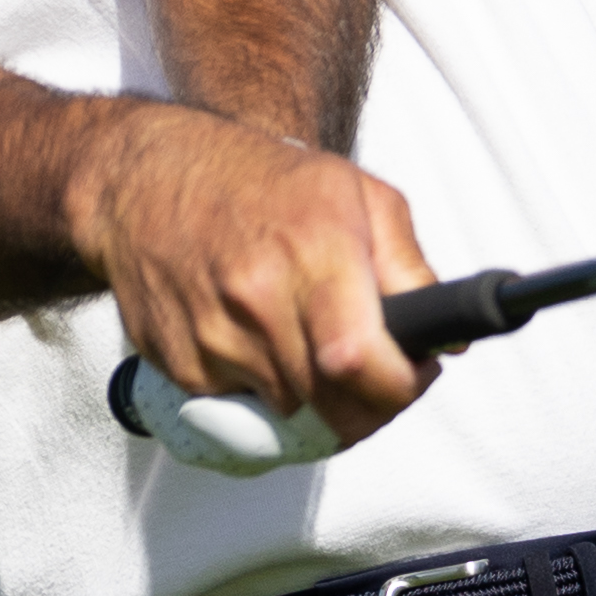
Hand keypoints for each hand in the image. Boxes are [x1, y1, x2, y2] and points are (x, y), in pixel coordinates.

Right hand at [69, 105, 439, 445]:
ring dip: (314, 400)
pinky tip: (259, 340)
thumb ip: (409, 268)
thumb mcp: (357, 195)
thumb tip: (449, 338)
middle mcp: (257, 298)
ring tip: (312, 345)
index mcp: (313, 251)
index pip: (359, 361)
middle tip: (376, 377)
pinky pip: (240, 408)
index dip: (398, 389)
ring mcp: (212, 336)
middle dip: (367, 406)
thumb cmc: (259, 181)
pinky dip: (262, 391)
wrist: (145, 179)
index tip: (413, 376)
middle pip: (329, 406)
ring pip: (288, 416)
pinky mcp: (178, 364)